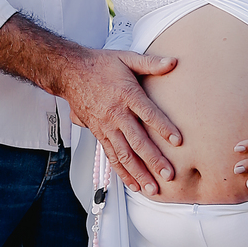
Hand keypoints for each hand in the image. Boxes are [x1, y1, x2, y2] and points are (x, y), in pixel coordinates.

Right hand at [0, 15, 180, 194]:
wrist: (70, 72)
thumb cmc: (100, 65)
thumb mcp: (127, 58)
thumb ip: (151, 62)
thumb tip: (173, 62)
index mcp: (126, 95)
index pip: (148, 114)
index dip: (163, 128)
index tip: (178, 141)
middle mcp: (116, 114)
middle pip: (137, 141)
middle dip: (154, 160)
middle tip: (169, 175)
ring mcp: (106, 127)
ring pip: (124, 154)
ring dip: (139, 173)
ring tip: (153, 188)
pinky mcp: (99, 134)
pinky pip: (111, 157)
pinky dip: (123, 172)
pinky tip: (133, 184)